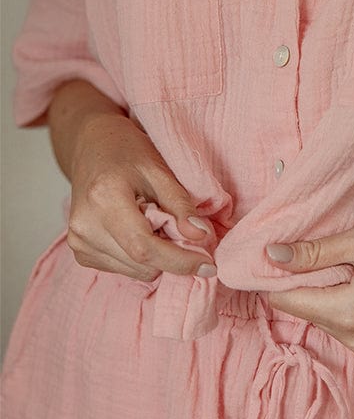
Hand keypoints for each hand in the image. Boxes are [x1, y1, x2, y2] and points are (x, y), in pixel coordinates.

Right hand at [66, 112, 216, 282]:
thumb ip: (180, 205)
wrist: (92, 146)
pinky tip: (138, 229)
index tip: (208, 265)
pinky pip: (123, 269)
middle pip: (142, 264)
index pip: (144, 248)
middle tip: (179, 227)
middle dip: (171, 254)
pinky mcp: (80, 252)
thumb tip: (201, 237)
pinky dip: (139, 256)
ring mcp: (78, 242)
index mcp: (104, 200)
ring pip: (135, 271)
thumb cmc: (126, 151)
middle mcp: (85, 227)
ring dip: (155, 256)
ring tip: (154, 223)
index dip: (179, 261)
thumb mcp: (159, 170)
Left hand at [266, 221, 353, 363]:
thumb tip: (270, 256)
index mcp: (347, 313)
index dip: (280, 276)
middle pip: (308, 311)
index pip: (287, 300)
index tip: (285, 254)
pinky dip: (350, 310)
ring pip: (328, 321)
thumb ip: (314, 252)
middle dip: (311, 284)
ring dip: (331, 297)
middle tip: (334, 255)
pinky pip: (349, 331)